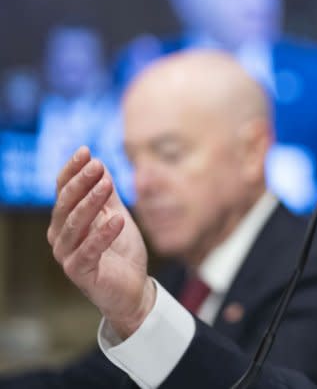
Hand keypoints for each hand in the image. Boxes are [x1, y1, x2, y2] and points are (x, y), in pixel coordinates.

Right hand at [47, 146, 153, 338]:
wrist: (132, 288)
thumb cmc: (121, 251)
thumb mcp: (116, 215)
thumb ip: (107, 194)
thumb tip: (100, 164)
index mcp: (67, 220)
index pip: (64, 190)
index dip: (72, 170)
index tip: (85, 150)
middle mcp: (61, 236)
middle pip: (66, 205)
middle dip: (81, 182)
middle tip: (96, 165)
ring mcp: (67, 255)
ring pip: (75, 225)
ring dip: (91, 203)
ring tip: (107, 184)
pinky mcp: (79, 272)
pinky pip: (89, 250)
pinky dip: (103, 234)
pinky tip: (118, 219)